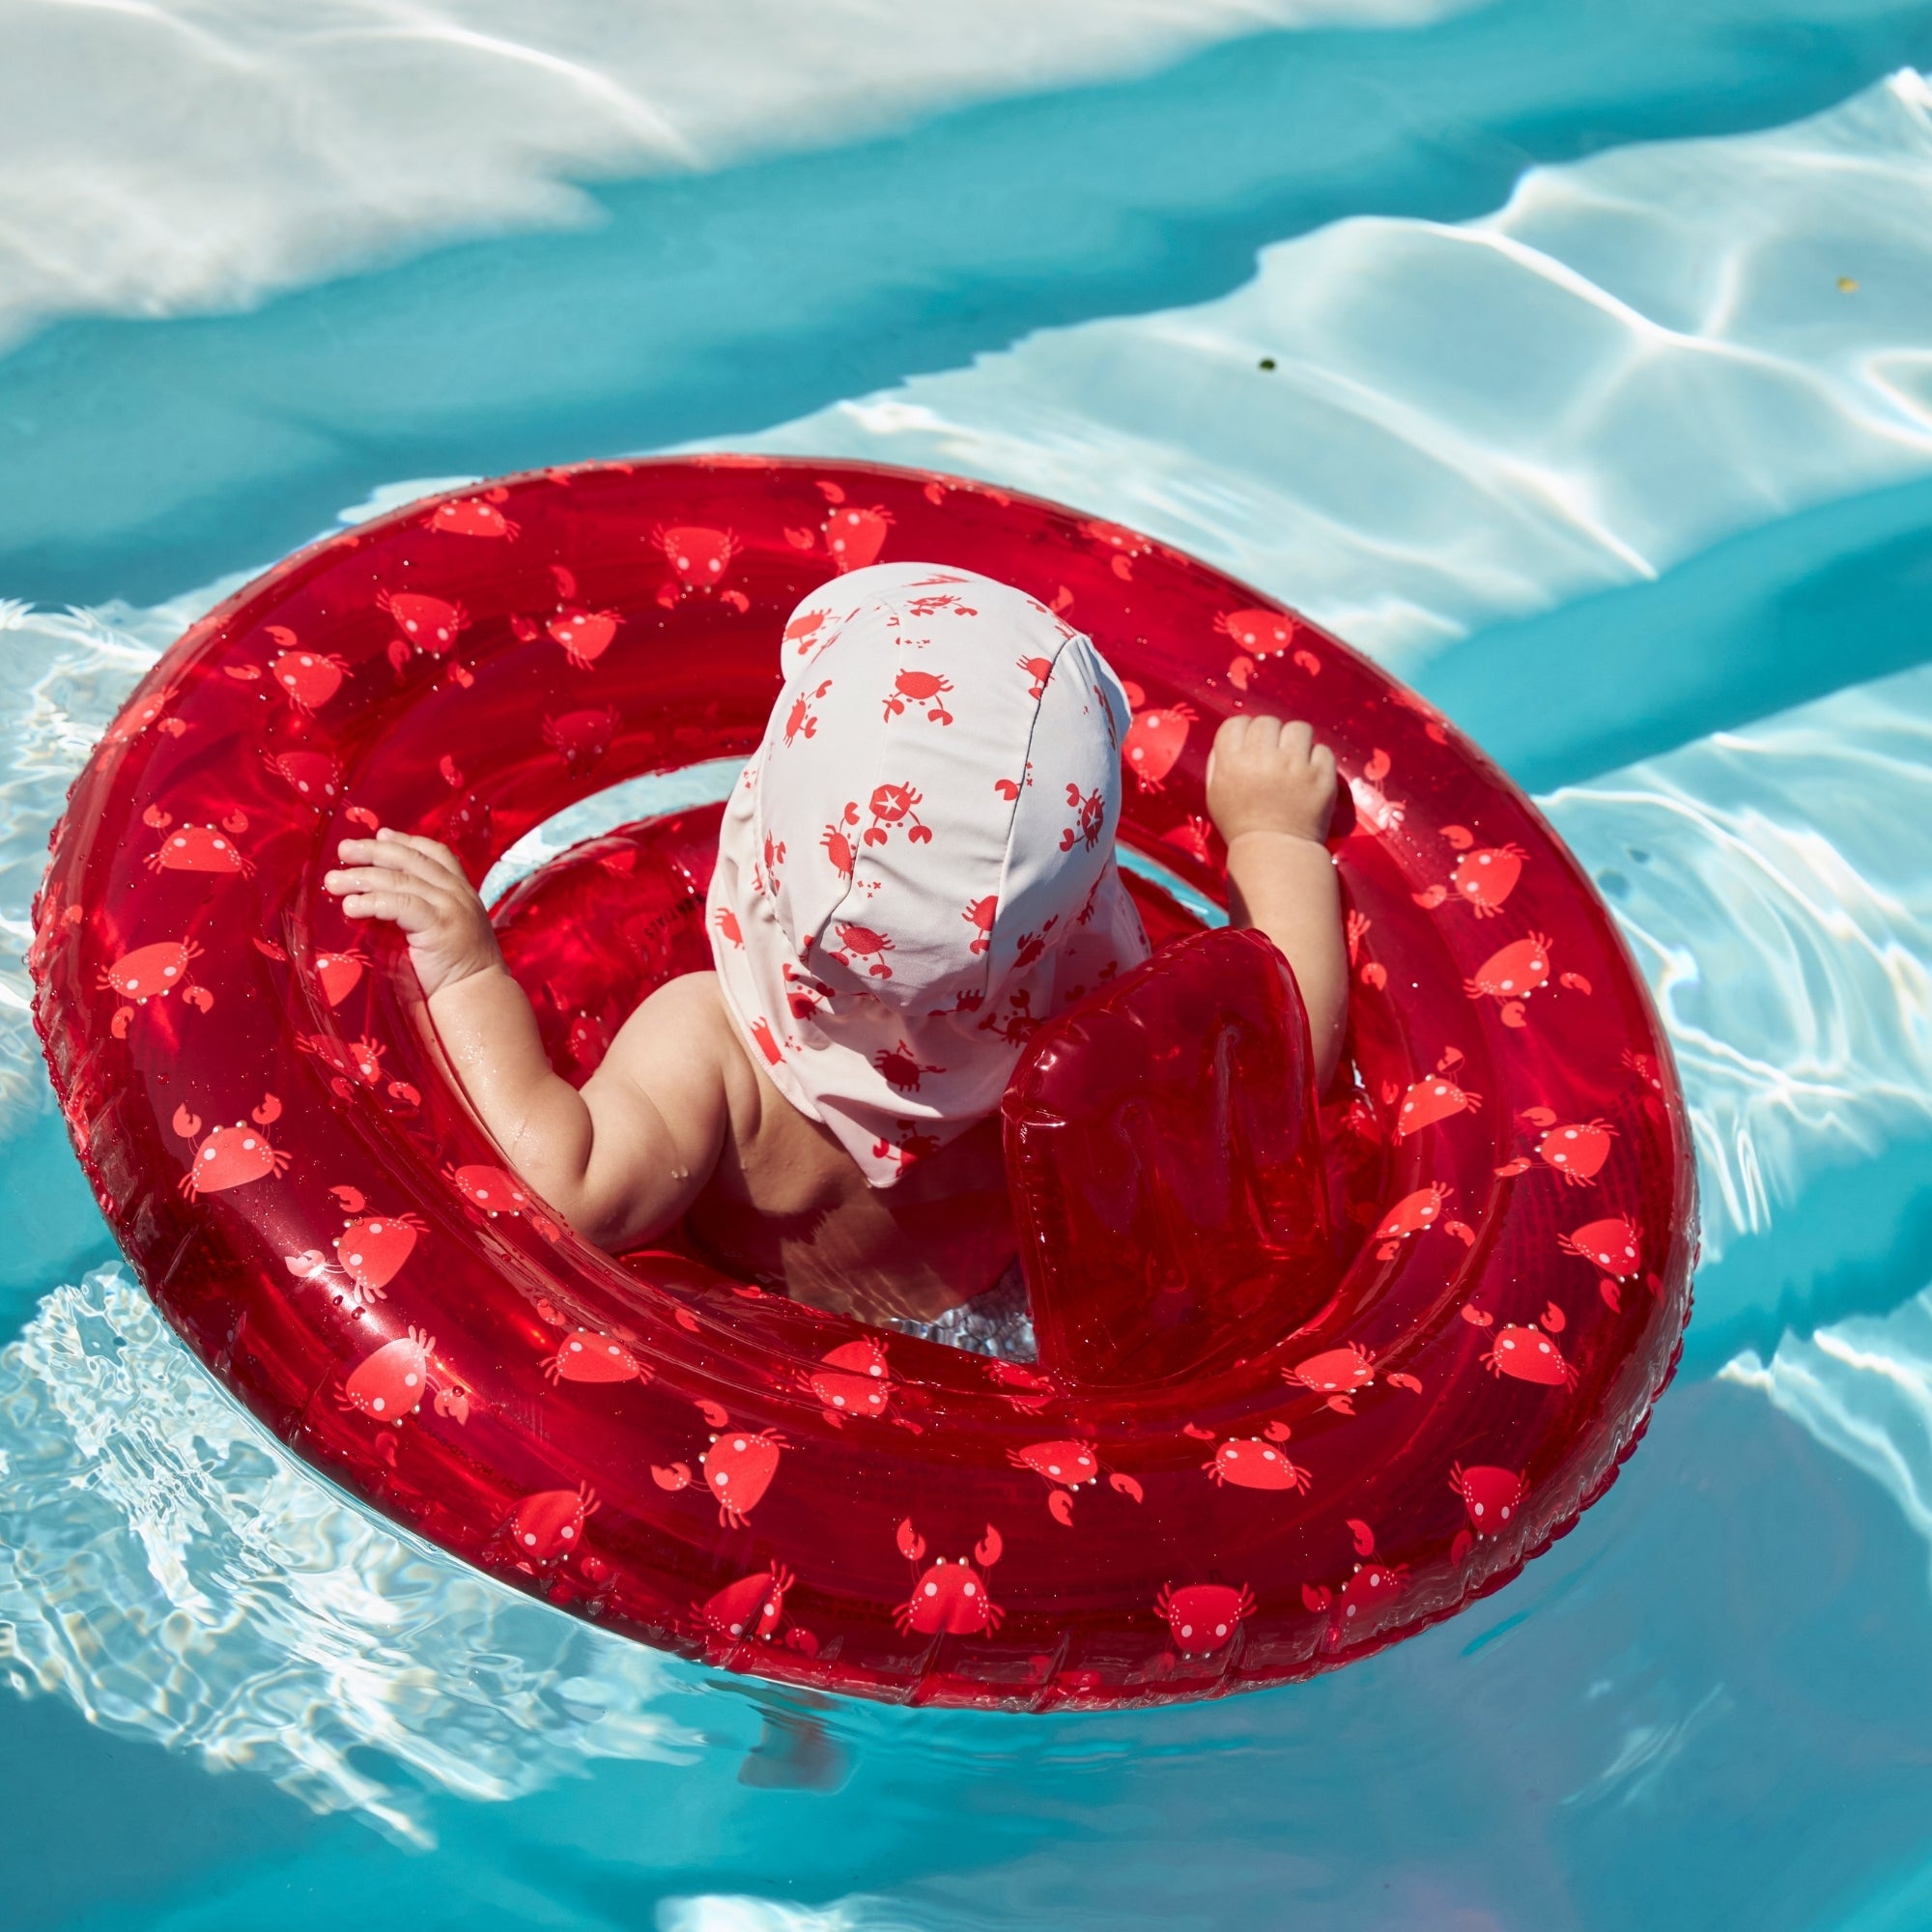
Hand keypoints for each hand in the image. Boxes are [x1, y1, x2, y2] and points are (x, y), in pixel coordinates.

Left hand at [323, 829, 501, 998]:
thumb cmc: (454, 973)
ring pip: (400, 880)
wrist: (477, 997)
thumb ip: (417, 914)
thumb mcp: (438, 933)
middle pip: (411, 860)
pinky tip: (351, 906)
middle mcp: (458, 894)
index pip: (436, 854)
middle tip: (343, 850)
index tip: (380, 834)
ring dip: (361, 877)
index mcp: (461, 892)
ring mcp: (451, 907)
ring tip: (333, 882)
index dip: (407, 842)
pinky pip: (400, 904)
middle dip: (373, 852)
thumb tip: (375, 901)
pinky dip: (372, 901)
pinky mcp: (440, 925)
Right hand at [1206, 714, 1336, 847]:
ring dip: (1296, 741)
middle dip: (1270, 736)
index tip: (1250, 746)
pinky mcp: (1320, 775)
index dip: (1244, 732)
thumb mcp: (1215, 795)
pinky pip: (1322, 750)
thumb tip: (1233, 738)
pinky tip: (1309, 775)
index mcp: (1231, 762)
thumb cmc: (1241, 825)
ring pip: (1298, 728)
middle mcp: (1261, 758)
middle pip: (1267, 721)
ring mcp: (1294, 766)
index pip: (1236, 723)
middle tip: (1273, 755)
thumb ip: (1219, 762)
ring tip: (1295, 760)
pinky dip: (1317, 760)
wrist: (1275, 853)